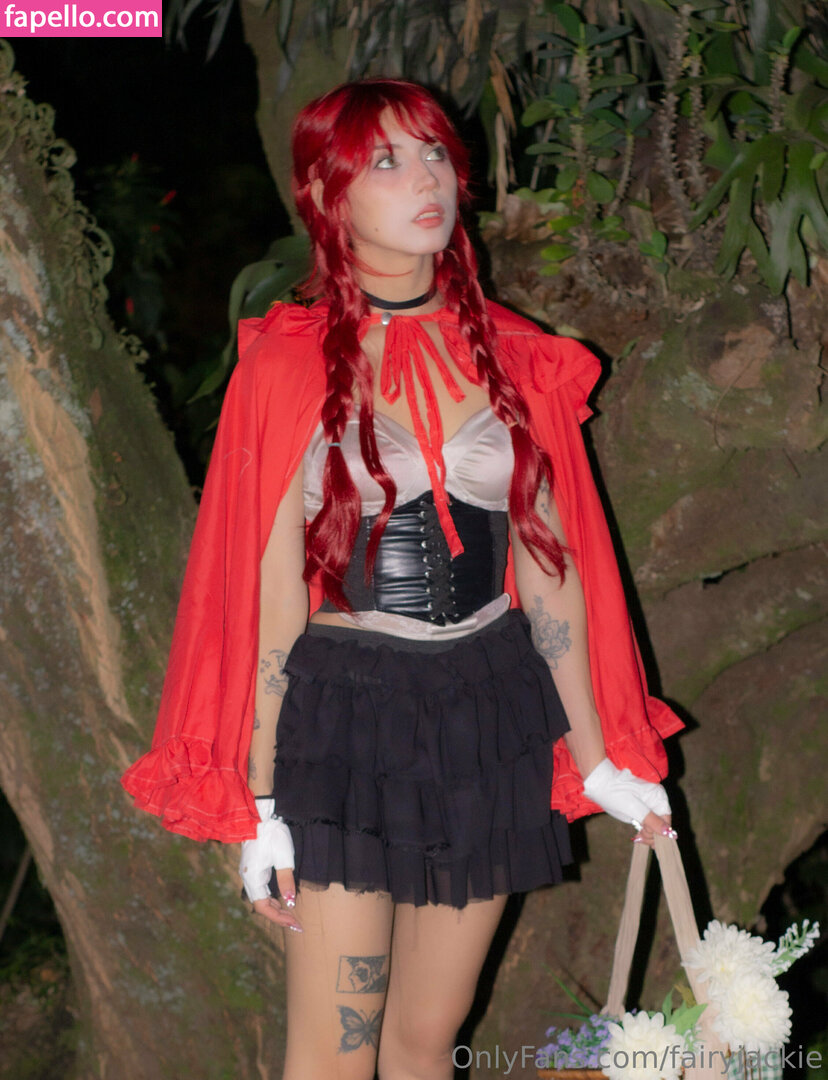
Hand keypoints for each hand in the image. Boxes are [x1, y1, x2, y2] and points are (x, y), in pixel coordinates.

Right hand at [240, 798, 302, 931]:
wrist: (262, 815)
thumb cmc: (273, 834)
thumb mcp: (284, 857)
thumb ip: (286, 880)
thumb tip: (290, 903)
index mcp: (252, 877)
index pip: (263, 907)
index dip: (279, 918)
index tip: (295, 923)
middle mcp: (248, 878)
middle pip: (261, 905)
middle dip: (279, 916)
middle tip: (296, 923)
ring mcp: (249, 873)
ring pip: (260, 898)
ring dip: (275, 908)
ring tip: (291, 915)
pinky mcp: (253, 868)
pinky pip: (261, 889)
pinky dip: (271, 898)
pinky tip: (282, 899)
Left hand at [582, 758, 675, 846]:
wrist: (599, 782)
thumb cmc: (614, 792)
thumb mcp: (633, 808)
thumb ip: (652, 820)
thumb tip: (670, 833)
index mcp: (659, 797)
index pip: (667, 822)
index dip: (658, 833)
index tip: (645, 836)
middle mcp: (657, 800)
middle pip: (662, 825)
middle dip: (651, 834)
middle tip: (638, 835)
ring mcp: (650, 804)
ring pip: (655, 826)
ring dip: (647, 834)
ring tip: (637, 835)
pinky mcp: (642, 808)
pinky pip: (648, 822)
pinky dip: (644, 830)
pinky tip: (638, 835)